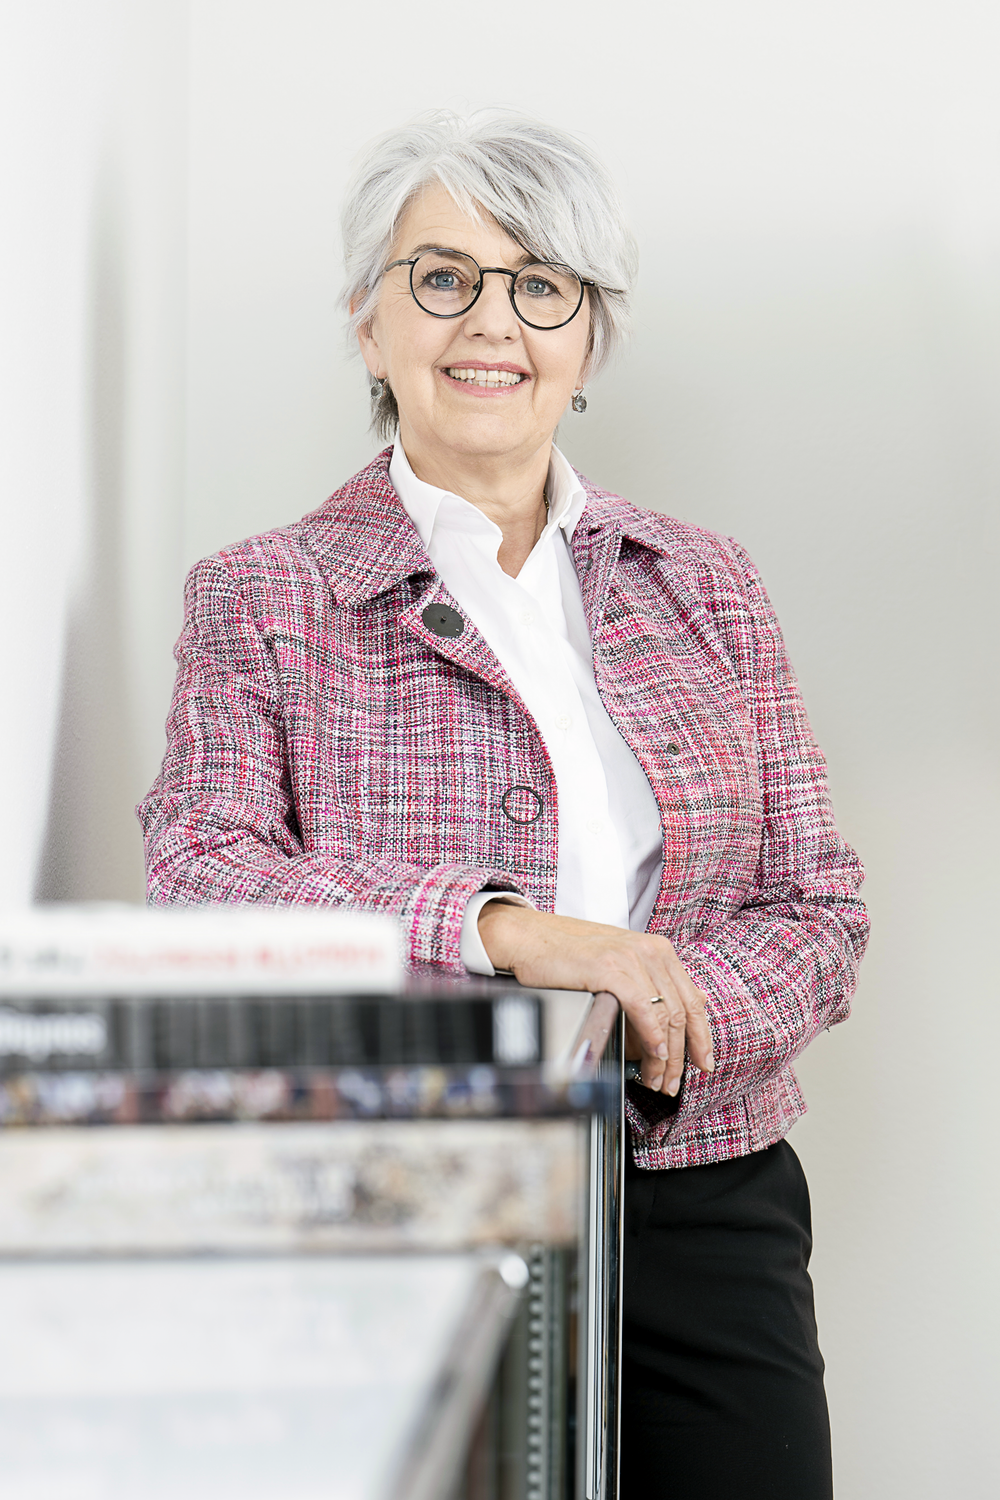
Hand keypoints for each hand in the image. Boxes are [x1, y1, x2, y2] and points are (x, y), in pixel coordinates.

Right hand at [477, 904, 713, 1094]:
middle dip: (681, 1056)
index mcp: (658, 950)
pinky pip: (643, 1007)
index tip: (703, 1062)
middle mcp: (650, 951)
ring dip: (665, 1055)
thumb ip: (648, 986)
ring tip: (656, 1079)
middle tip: (673, 1083)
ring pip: (665, 1015)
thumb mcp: (619, 965)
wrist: (529, 938)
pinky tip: (651, 1055)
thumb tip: (674, 1021)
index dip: (701, 1036)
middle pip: (681, 1012)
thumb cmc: (568, 956)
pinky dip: (651, 1036)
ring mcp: (631, 958)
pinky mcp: (610, 968)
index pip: (692, 999)